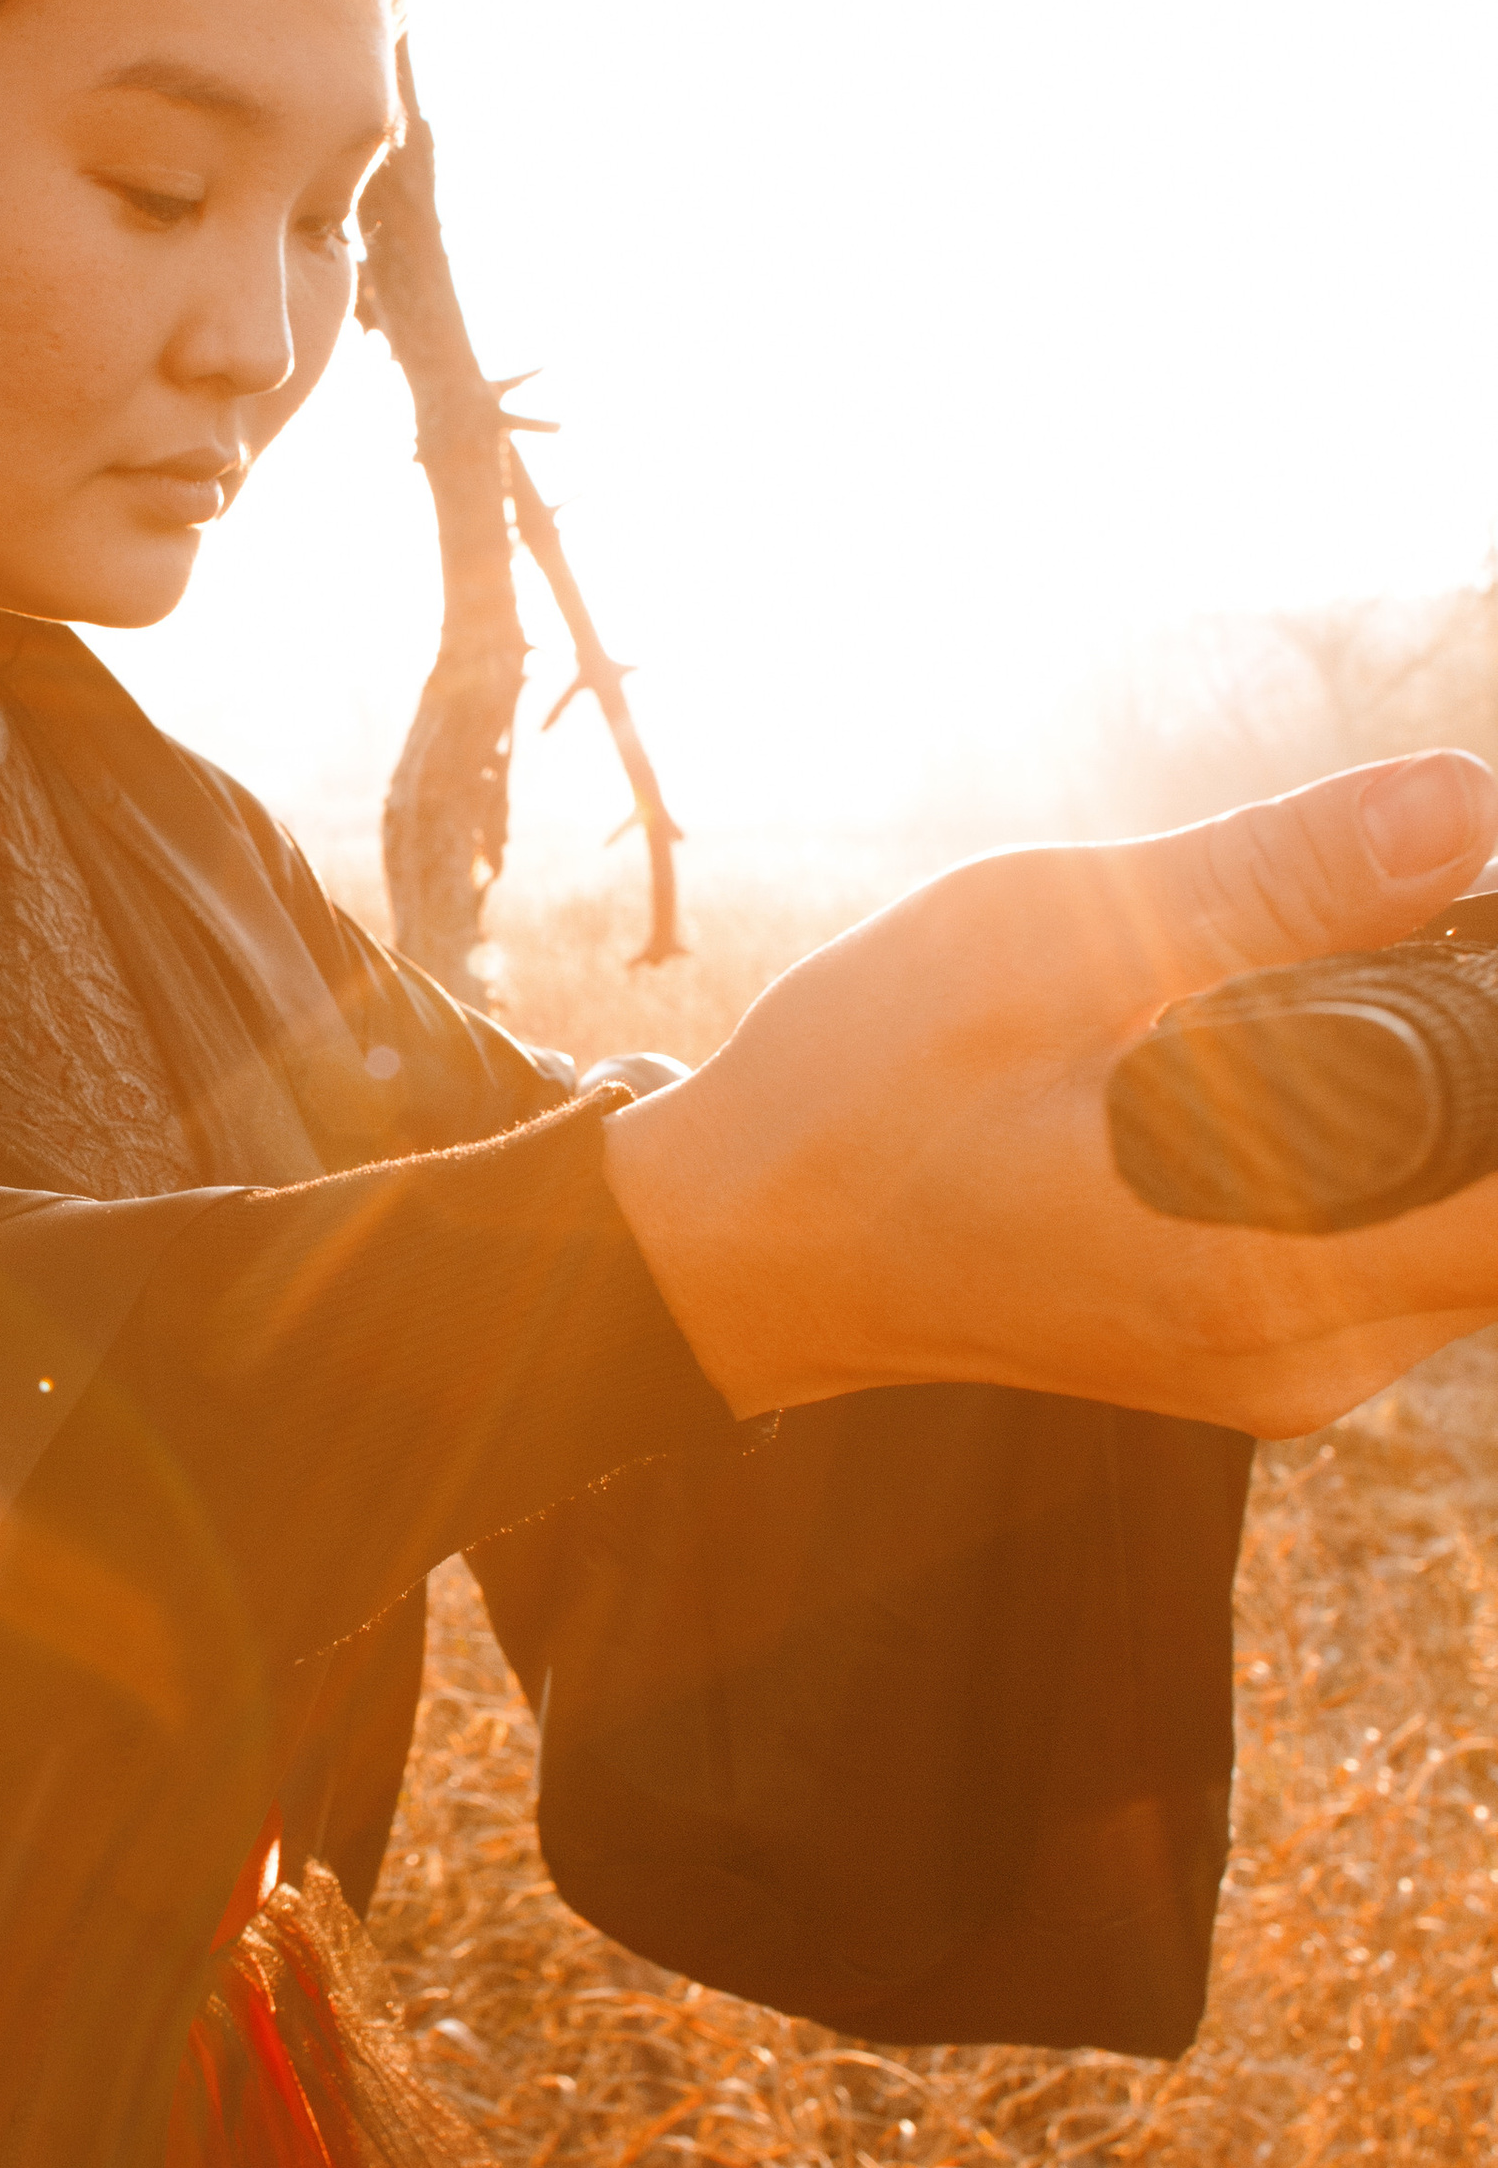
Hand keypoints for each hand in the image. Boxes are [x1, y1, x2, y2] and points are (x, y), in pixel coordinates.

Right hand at [605, 750, 1497, 1432]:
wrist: (743, 1242)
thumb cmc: (858, 1098)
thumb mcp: (1039, 951)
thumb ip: (1269, 883)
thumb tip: (1462, 803)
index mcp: (1264, 1274)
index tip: (1467, 932)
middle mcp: (1307, 1353)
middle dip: (1487, 1051)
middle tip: (1382, 916)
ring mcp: (1290, 1364)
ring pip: (1470, 1223)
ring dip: (1445, 1084)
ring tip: (1297, 970)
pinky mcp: (1264, 1345)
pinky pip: (1404, 1237)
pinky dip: (1395, 1131)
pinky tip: (1278, 1044)